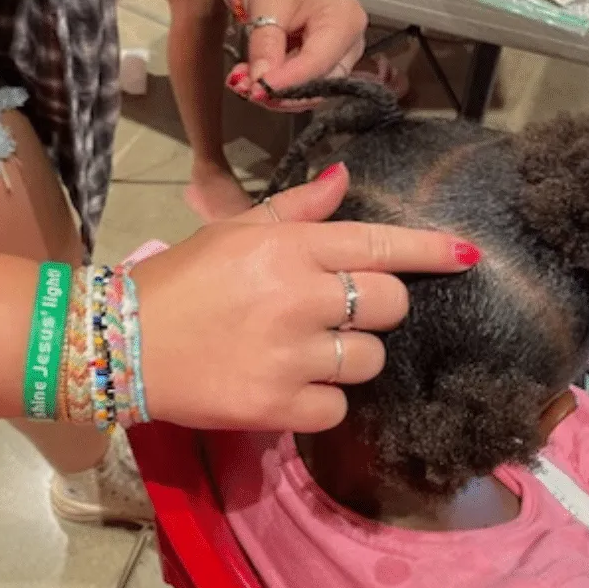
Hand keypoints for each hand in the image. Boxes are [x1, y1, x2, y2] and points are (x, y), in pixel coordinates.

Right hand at [132, 165, 479, 431]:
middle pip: (388, 304)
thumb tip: (343, 179)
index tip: (467, 256)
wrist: (121, 344)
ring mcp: (289, 355)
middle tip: (339, 310)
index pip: (377, 244)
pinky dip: (321, 400)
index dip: (429, 250)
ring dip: (347, 356)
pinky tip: (288, 387)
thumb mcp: (232, 231)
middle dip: (378, 306)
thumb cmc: (180, 281)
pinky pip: (337, 408)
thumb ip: (295, 210)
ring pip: (368, 359)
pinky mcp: (276, 407)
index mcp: (286, 247)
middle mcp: (296, 296)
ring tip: (303, 352)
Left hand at [226, 0, 367, 111]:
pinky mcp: (327, 61)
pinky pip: (305, 83)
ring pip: (311, 89)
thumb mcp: (267, 5)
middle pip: (319, 83)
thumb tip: (261, 83)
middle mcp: (351, 42)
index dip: (286, 83)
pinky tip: (255, 78)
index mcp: (344, 20)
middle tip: (244, 88)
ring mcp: (342, 54)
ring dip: (277, 93)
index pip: (317, 64)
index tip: (255, 90)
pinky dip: (279, 86)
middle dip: (281, 93)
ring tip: (243, 82)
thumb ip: (266, 46)